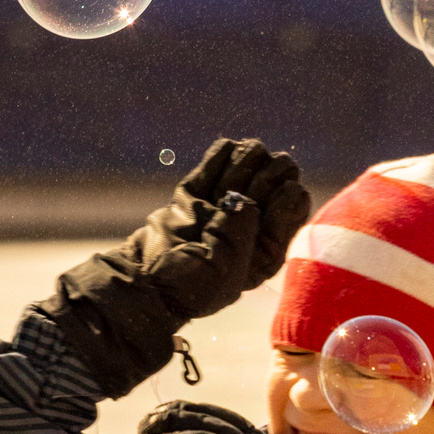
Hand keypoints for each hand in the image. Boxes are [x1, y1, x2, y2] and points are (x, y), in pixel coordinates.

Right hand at [41, 138, 311, 397]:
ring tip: (251, 149)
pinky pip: (209, 174)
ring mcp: (217, 213)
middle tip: (274, 163)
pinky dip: (219, 158)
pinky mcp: (192, 201)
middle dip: (272, 174)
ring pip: (239, 178)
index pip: (286, 218)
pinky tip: (230, 147)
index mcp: (261, 253)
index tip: (289, 187)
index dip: (290, 199)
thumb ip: (237, 234)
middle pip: (266, 192)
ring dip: (247, 161)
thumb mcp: (222, 268)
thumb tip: (244, 200)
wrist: (142, 283)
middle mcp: (244, 231)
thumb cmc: (187, 287)